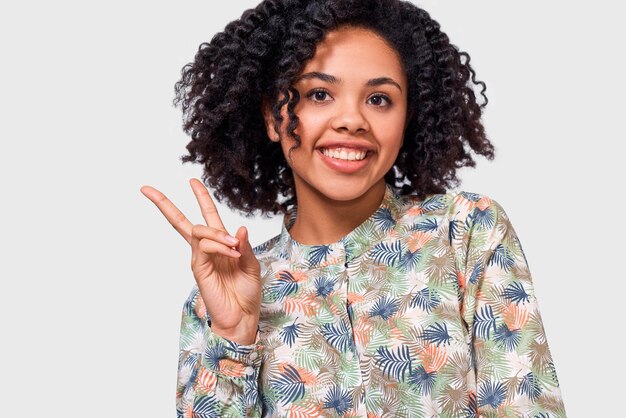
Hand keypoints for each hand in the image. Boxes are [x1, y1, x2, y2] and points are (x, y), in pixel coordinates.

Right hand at [140, 178, 260, 344]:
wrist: (242, 317)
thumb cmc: (246, 293)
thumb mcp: (251, 264)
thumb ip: (244, 246)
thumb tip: (240, 227)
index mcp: (220, 245)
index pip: (207, 217)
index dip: (201, 198)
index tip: (192, 180)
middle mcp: (206, 250)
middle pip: (181, 222)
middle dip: (165, 204)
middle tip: (146, 189)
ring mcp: (200, 258)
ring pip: (198, 231)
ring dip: (218, 234)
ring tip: (235, 248)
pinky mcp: (198, 268)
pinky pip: (203, 246)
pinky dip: (218, 245)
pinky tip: (232, 253)